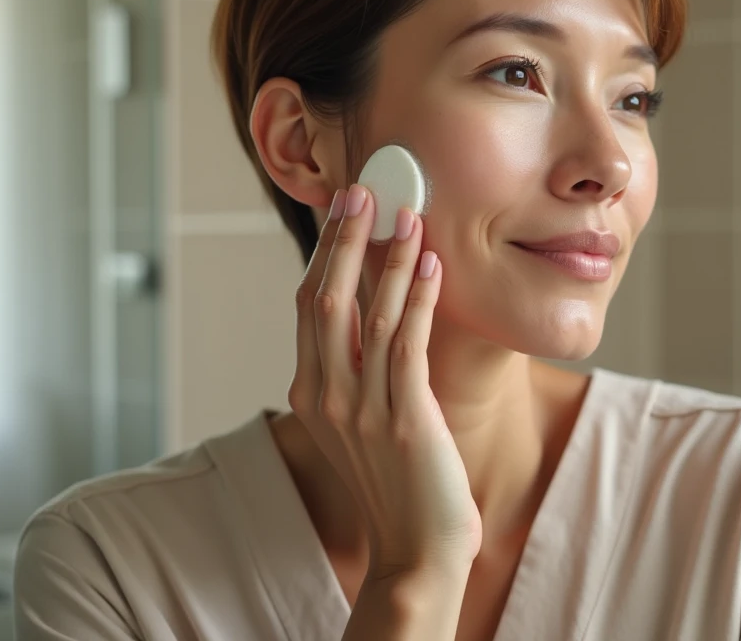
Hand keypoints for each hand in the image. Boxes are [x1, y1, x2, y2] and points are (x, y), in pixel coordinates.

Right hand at [290, 184, 482, 581]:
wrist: (416, 549)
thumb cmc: (397, 481)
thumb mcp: (361, 420)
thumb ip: (357, 370)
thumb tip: (372, 310)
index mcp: (310, 392)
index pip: (308, 306)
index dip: (325, 254)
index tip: (344, 211)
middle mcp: (325, 397)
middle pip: (326, 299)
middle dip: (345, 241)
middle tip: (364, 191)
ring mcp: (361, 409)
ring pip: (368, 315)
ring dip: (388, 259)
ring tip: (408, 213)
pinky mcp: (403, 419)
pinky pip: (408, 343)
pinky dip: (419, 298)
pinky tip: (431, 264)